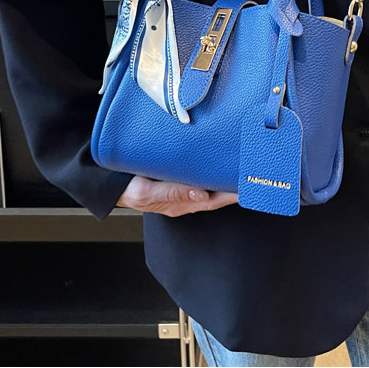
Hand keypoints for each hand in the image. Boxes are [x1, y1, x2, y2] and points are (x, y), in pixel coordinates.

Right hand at [115, 175, 238, 216]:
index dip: (231, 195)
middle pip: (216, 194)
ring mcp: (183, 189)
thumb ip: (173, 193)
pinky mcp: (178, 179)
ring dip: (225, 180)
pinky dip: (212, 172)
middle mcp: (185, 197)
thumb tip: (200, 194)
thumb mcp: (148, 193)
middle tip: (253, 175)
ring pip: (210, 186)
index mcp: (181, 203)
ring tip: (242, 169)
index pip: (213, 200)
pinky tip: (219, 164)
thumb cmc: (130, 190)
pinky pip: (200, 177)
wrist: (115, 184)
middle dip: (234, 187)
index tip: (247, 189)